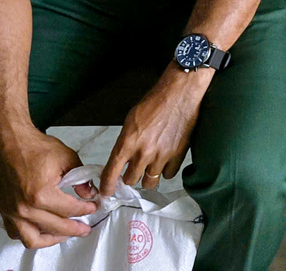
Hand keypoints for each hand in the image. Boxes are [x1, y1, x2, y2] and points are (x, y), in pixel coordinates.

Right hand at [0, 128, 95, 248]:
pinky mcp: (4, 211)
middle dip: (74, 229)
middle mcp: (24, 208)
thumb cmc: (36, 148)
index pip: (69, 210)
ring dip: (52, 239)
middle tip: (85, 228)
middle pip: (55, 227)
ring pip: (32, 239)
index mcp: (41, 194)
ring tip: (66, 235)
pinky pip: (16, 234)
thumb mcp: (67, 158)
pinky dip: (30, 236)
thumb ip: (81, 179)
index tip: (94, 207)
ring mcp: (12, 212)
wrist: (10, 143)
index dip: (85, 209)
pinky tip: (43, 231)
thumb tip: (89, 194)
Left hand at [99, 67, 206, 194]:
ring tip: (150, 166)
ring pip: (149, 182)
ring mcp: (162, 155)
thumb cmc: (155, 101)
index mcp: (128, 142)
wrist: (179, 93)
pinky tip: (165, 160)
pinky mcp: (178, 155)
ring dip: (147, 176)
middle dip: (130, 176)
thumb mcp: (131, 120)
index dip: (107, 186)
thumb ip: (126, 142)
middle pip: (131, 180)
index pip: (112, 173)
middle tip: (134, 169)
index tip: (106, 192)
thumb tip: (123, 158)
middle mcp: (143, 152)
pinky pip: (168, 175)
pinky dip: (165, 170)